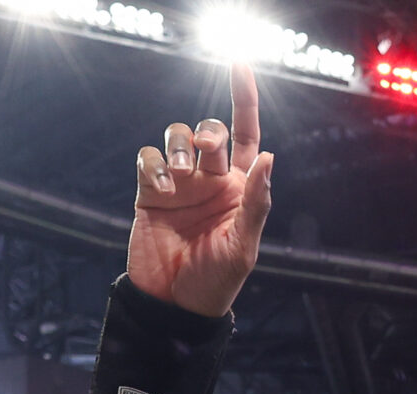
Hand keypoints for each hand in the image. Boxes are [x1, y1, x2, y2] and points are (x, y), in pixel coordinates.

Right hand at [131, 62, 274, 317]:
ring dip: (177, 147)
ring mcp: (179, 184)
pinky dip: (152, 163)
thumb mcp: (242, 247)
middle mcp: (210, 180)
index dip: (244, 98)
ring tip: (178, 176)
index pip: (246, 134)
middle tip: (202, 156)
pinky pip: (147, 157)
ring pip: (175, 136)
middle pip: (209, 131)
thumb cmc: (215, 282)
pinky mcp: (148, 191)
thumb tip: (269, 157)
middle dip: (206, 134)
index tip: (238, 63)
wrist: (172, 306)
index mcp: (240, 188)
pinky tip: (159, 187)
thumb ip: (256, 202)